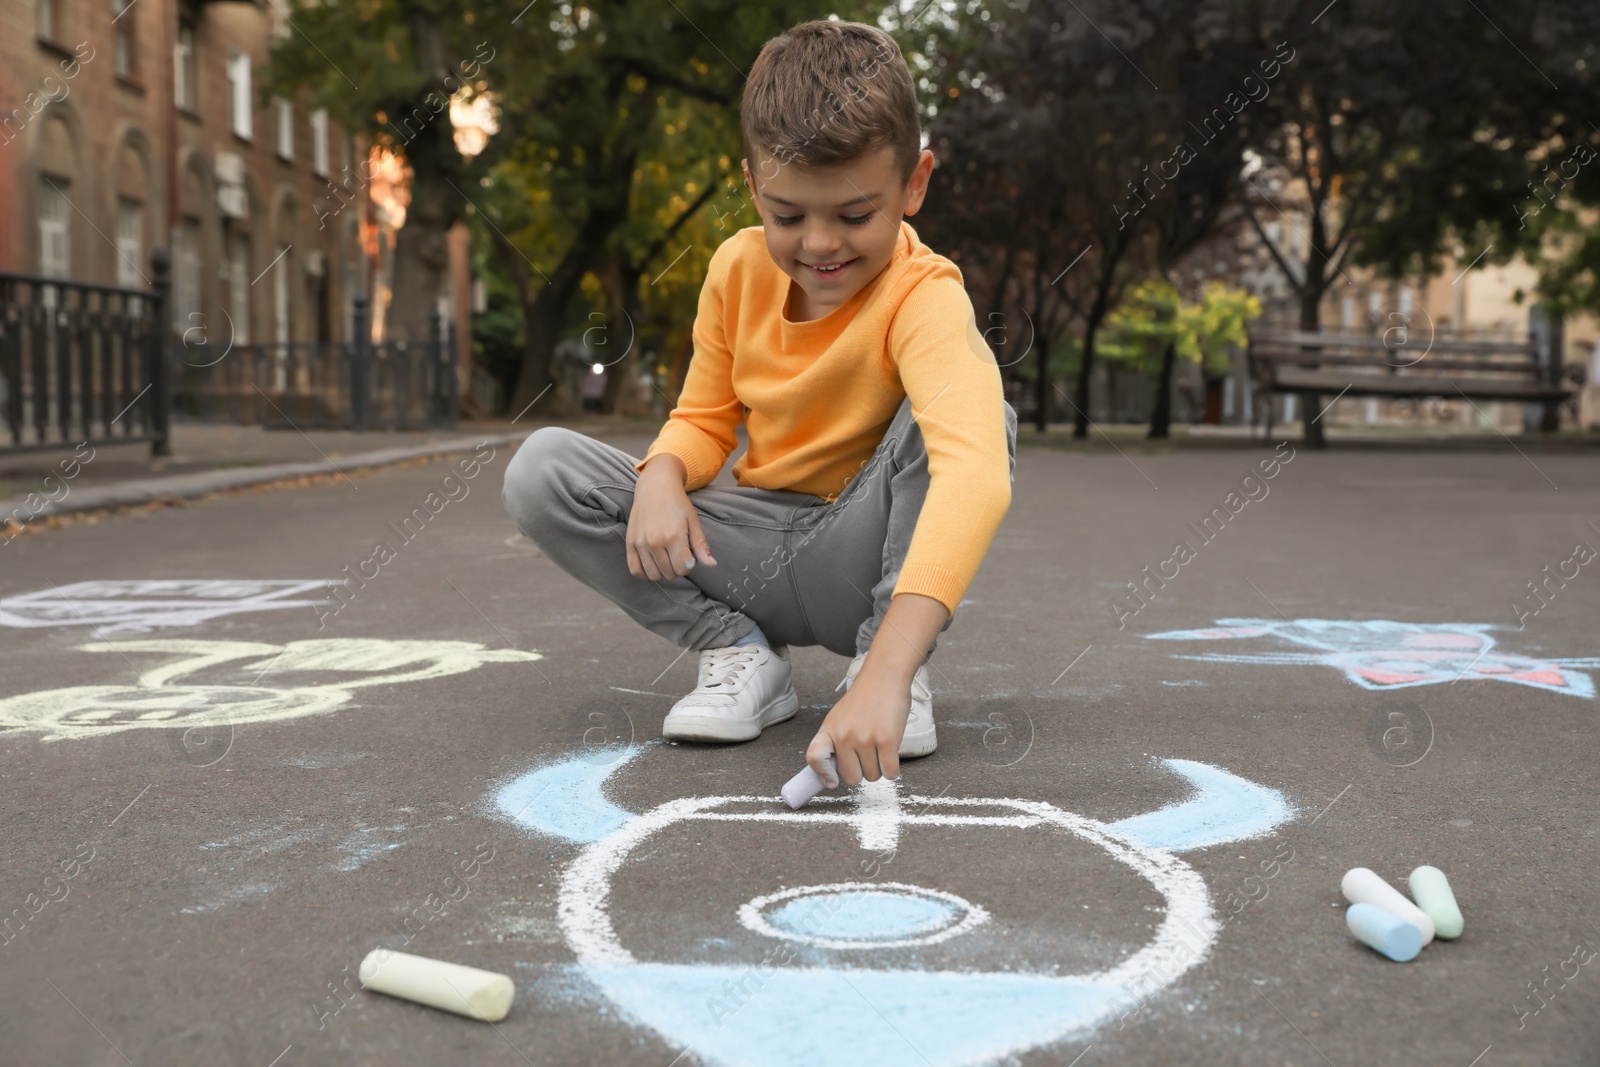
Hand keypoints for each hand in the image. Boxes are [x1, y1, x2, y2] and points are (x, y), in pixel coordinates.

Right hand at [626, 454, 716, 580]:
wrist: (655, 486)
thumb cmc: (677, 503)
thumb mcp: (693, 522)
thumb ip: (701, 546)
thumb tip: (711, 565)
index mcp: (674, 536)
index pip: (683, 568)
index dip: (689, 564)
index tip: (688, 554)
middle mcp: (655, 542)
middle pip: (670, 573)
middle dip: (677, 568)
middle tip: (678, 555)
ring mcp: (640, 543)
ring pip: (653, 575)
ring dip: (663, 572)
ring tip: (666, 559)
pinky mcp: (630, 543)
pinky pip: (635, 570)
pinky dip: (645, 573)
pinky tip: (652, 565)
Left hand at [807, 656, 909, 786]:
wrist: (884, 677)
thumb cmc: (864, 700)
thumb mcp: (840, 718)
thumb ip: (835, 742)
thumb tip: (833, 774)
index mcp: (829, 730)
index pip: (814, 758)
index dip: (822, 774)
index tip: (832, 781)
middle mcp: (844, 736)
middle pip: (850, 778)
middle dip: (862, 772)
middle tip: (868, 756)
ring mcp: (865, 738)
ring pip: (872, 777)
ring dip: (879, 768)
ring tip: (880, 747)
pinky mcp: (886, 740)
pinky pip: (889, 773)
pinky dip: (892, 769)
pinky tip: (891, 754)